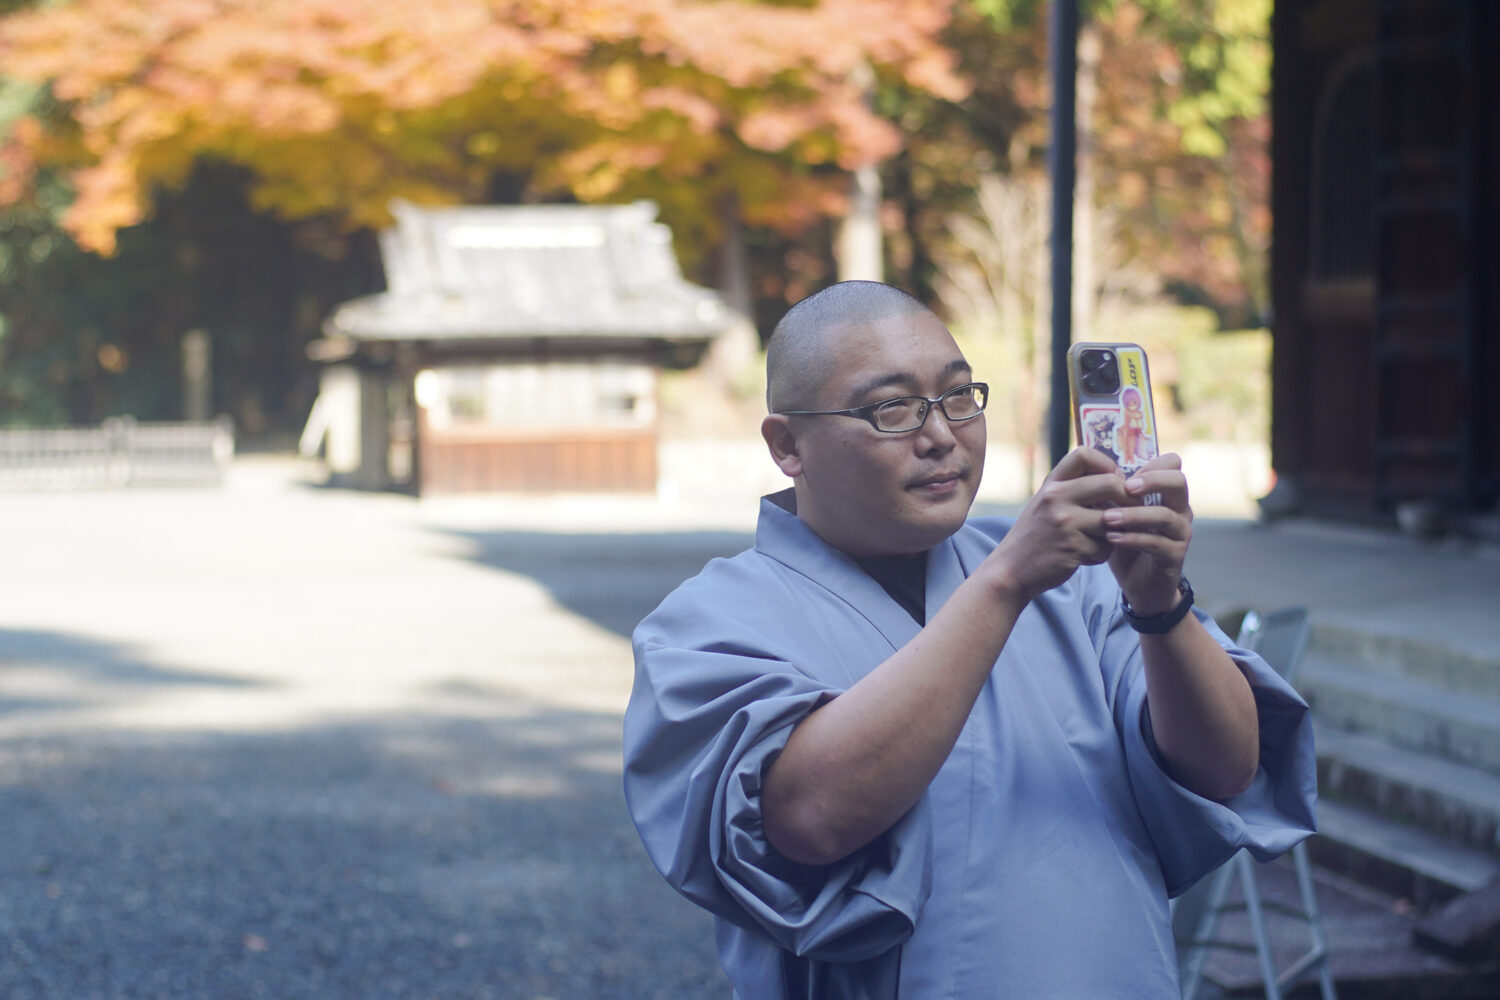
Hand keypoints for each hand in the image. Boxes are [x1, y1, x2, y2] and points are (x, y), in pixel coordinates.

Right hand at [982, 447, 1130, 603]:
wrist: (1010, 570)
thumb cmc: (1035, 537)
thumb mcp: (1046, 504)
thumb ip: (1073, 491)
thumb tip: (1118, 481)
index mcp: (1051, 484)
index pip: (1084, 454)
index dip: (1107, 464)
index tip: (1113, 480)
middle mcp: (1056, 497)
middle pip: (1110, 483)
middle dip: (1127, 498)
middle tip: (1130, 510)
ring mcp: (1065, 522)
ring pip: (1114, 520)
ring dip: (1113, 533)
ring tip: (1098, 541)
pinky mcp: (1073, 547)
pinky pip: (1105, 548)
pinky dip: (1100, 555)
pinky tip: (1084, 557)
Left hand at [1101, 454, 1192, 614]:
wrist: (1138, 584)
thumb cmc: (1127, 542)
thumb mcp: (1117, 513)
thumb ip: (1110, 493)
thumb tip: (1086, 467)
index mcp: (1167, 494)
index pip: (1172, 464)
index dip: (1150, 463)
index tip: (1121, 471)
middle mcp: (1179, 509)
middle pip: (1178, 482)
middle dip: (1152, 480)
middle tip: (1125, 487)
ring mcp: (1180, 533)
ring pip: (1165, 516)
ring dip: (1133, 515)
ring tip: (1106, 518)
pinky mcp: (1175, 555)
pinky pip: (1157, 543)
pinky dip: (1133, 539)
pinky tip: (1111, 538)